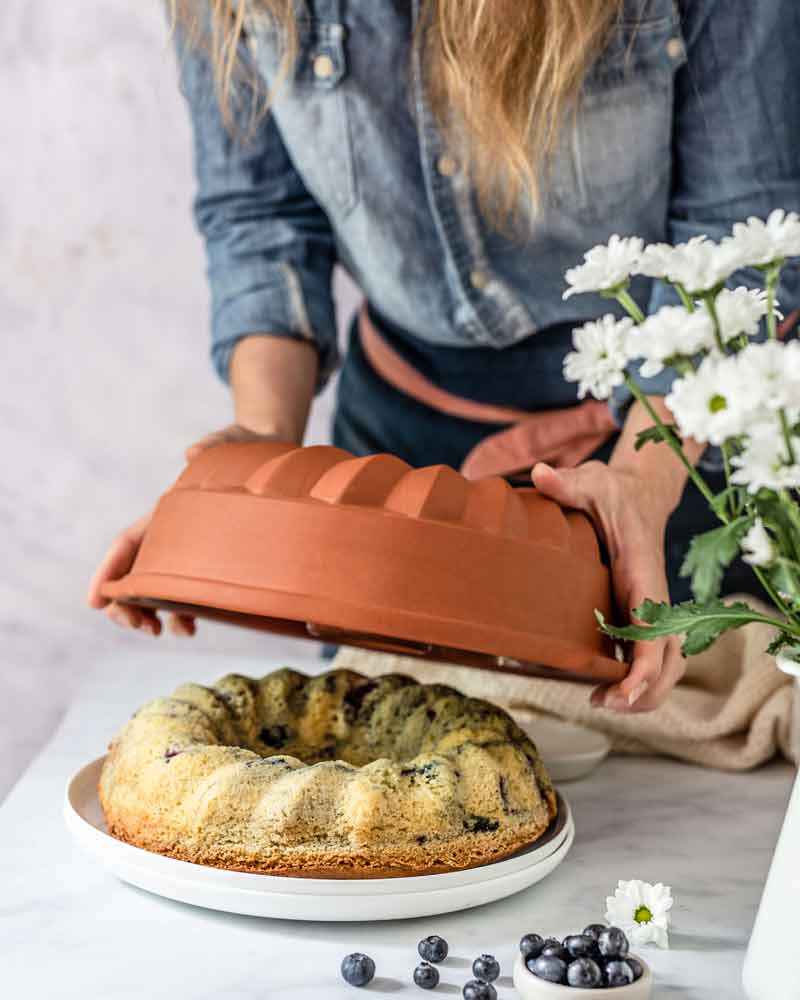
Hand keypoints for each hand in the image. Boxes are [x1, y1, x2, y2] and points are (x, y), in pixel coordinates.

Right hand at [87, 425, 283, 636]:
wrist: (271, 452)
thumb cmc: (242, 445)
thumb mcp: (228, 441)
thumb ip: (210, 444)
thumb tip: (194, 452)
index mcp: (167, 510)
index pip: (128, 543)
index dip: (109, 570)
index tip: (95, 600)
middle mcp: (174, 534)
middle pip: (135, 573)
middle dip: (126, 602)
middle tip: (137, 625)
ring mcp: (192, 551)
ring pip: (157, 590)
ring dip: (149, 614)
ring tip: (158, 632)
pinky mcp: (214, 562)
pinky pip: (188, 595)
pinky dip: (183, 614)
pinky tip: (190, 628)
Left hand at [533, 460, 685, 712]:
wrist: (637, 493)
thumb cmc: (613, 491)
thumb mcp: (592, 481)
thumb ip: (568, 482)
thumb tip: (540, 474)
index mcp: (643, 573)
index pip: (656, 627)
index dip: (646, 664)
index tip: (628, 690)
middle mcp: (654, 597)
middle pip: (669, 657)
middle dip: (647, 690)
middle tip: (606, 704)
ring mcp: (649, 608)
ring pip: (665, 662)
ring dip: (643, 690)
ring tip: (602, 702)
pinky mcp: (638, 614)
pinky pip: (648, 655)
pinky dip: (635, 679)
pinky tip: (604, 688)